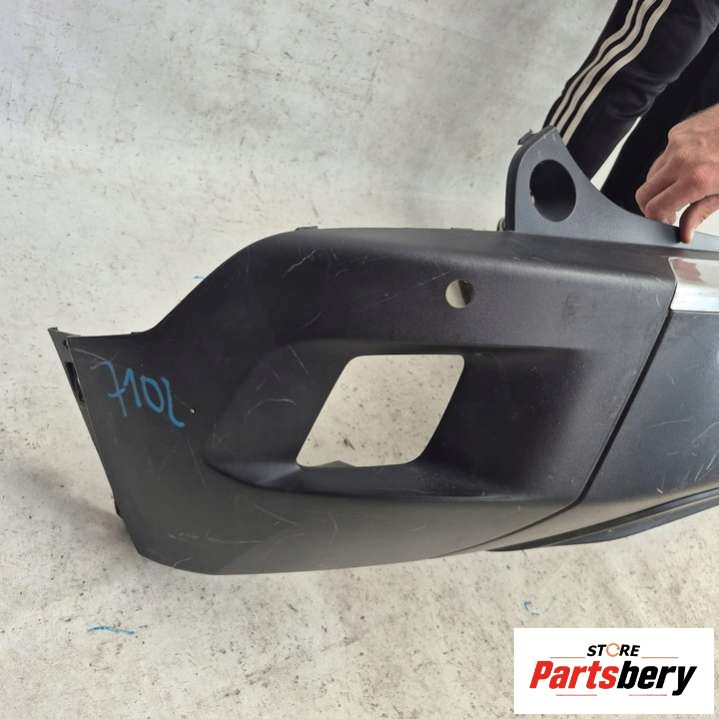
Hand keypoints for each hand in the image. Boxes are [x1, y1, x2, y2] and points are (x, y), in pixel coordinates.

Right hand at [635, 104, 718, 242]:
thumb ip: (701, 212)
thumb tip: (684, 232)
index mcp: (696, 179)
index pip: (654, 209)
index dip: (657, 220)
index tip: (667, 221)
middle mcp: (682, 160)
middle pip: (644, 194)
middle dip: (652, 205)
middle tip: (670, 209)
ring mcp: (677, 144)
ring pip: (651, 175)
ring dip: (661, 186)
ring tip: (683, 186)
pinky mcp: (677, 132)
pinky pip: (663, 157)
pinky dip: (671, 166)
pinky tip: (690, 165)